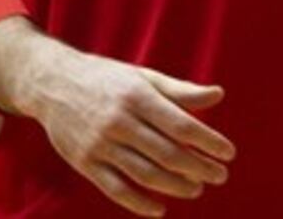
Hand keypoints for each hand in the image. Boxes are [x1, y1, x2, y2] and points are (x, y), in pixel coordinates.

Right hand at [22, 47, 232, 216]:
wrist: (53, 84)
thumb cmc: (108, 79)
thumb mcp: (145, 77)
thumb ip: (181, 90)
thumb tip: (219, 95)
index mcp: (139, 97)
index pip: (182, 126)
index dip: (209, 142)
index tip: (228, 153)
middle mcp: (120, 122)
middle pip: (167, 153)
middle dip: (198, 168)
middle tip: (220, 176)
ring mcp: (100, 145)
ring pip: (144, 174)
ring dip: (175, 186)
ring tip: (197, 189)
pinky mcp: (84, 163)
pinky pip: (115, 189)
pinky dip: (138, 203)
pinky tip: (159, 209)